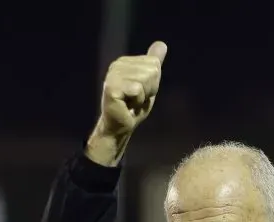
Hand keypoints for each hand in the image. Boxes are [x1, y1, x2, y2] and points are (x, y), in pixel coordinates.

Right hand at [86, 40, 167, 165]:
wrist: (120, 127)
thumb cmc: (133, 107)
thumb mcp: (149, 83)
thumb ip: (153, 64)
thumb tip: (162, 44)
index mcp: (125, 61)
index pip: (154, 64)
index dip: (153, 83)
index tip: (141, 92)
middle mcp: (117, 64)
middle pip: (152, 70)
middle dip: (149, 89)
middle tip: (136, 99)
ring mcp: (112, 75)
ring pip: (145, 79)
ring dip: (143, 96)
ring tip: (131, 102)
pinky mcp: (111, 87)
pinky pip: (137, 89)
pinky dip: (137, 101)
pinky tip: (127, 105)